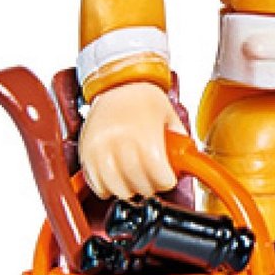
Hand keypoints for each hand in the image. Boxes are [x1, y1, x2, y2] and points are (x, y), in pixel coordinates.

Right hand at [78, 81, 186, 197]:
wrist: (116, 85)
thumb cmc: (144, 99)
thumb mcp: (170, 115)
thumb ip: (180, 140)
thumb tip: (189, 162)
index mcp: (144, 134)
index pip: (158, 174)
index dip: (166, 181)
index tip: (168, 179)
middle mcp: (119, 142)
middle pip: (137, 184)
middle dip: (150, 187)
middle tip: (154, 181)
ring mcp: (99, 149)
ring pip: (115, 187)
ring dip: (129, 190)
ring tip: (136, 181)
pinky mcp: (86, 153)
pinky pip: (96, 183)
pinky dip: (108, 188)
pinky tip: (118, 179)